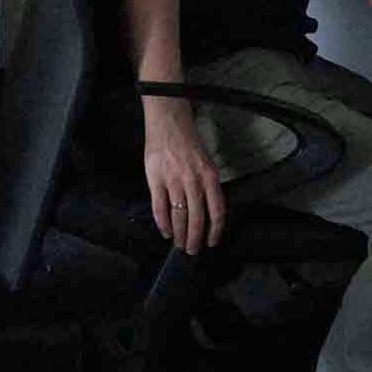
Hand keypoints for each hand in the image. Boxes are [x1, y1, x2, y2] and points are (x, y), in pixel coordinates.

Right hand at [141, 97, 227, 252]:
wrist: (168, 121)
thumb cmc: (188, 142)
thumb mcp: (206, 162)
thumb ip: (208, 185)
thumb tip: (208, 212)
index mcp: (209, 175)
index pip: (216, 211)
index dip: (215, 231)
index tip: (211, 242)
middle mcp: (193, 179)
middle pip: (197, 217)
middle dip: (195, 238)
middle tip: (193, 250)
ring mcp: (173, 179)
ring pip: (179, 215)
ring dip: (179, 234)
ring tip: (179, 244)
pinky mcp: (155, 178)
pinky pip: (160, 207)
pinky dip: (163, 223)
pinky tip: (166, 231)